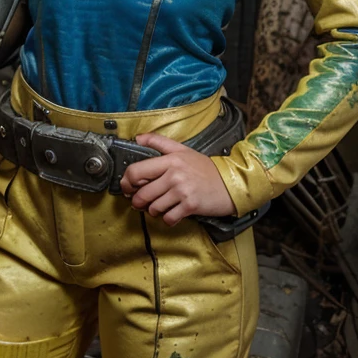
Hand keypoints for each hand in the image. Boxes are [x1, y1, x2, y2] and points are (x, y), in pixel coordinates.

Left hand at [119, 132, 236, 226]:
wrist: (230, 183)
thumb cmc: (205, 168)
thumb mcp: (182, 150)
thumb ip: (158, 142)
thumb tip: (138, 138)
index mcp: (170, 159)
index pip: (137, 171)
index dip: (127, 182)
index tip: (128, 187)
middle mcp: (174, 174)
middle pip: (142, 194)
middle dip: (137, 201)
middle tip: (140, 202)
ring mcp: (182, 191)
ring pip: (154, 208)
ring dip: (153, 211)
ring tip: (159, 206)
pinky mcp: (190, 206)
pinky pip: (168, 218)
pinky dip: (167, 219)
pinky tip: (172, 213)